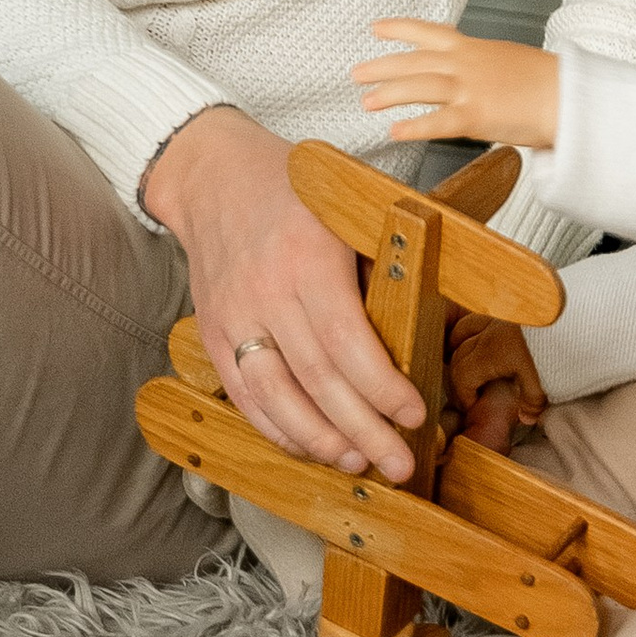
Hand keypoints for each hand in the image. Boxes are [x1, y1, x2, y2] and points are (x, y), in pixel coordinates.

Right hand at [144, 105, 425, 485]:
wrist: (212, 173)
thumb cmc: (291, 188)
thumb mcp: (346, 207)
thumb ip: (381, 261)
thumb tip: (424, 324)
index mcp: (307, 255)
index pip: (346, 340)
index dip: (382, 387)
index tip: (414, 413)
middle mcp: (265, 290)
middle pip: (317, 379)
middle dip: (364, 430)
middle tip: (399, 464)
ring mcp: (233, 315)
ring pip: (276, 396)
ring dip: (320, 440)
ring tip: (357, 463)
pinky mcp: (213, 332)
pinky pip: (244, 394)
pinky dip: (277, 428)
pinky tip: (310, 447)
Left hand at [353, 22, 561, 151]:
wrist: (568, 95)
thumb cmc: (546, 81)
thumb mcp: (508, 60)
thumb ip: (482, 65)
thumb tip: (471, 73)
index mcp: (474, 48)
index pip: (429, 33)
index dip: (400, 29)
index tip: (376, 28)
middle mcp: (466, 64)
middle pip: (414, 62)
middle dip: (382, 66)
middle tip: (356, 74)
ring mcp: (469, 89)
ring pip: (418, 87)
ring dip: (388, 94)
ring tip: (366, 102)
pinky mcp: (475, 116)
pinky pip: (437, 122)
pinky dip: (413, 127)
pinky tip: (395, 131)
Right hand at [443, 309, 546, 454]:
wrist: (569, 315)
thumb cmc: (552, 350)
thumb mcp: (544, 383)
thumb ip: (532, 403)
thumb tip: (526, 418)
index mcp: (489, 354)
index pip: (462, 377)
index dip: (463, 396)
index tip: (472, 407)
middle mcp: (486, 333)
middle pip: (458, 355)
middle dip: (458, 375)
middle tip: (468, 390)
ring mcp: (495, 316)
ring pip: (463, 330)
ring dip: (459, 346)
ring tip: (465, 358)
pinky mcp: (506, 305)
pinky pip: (477, 315)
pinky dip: (472, 328)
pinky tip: (482, 334)